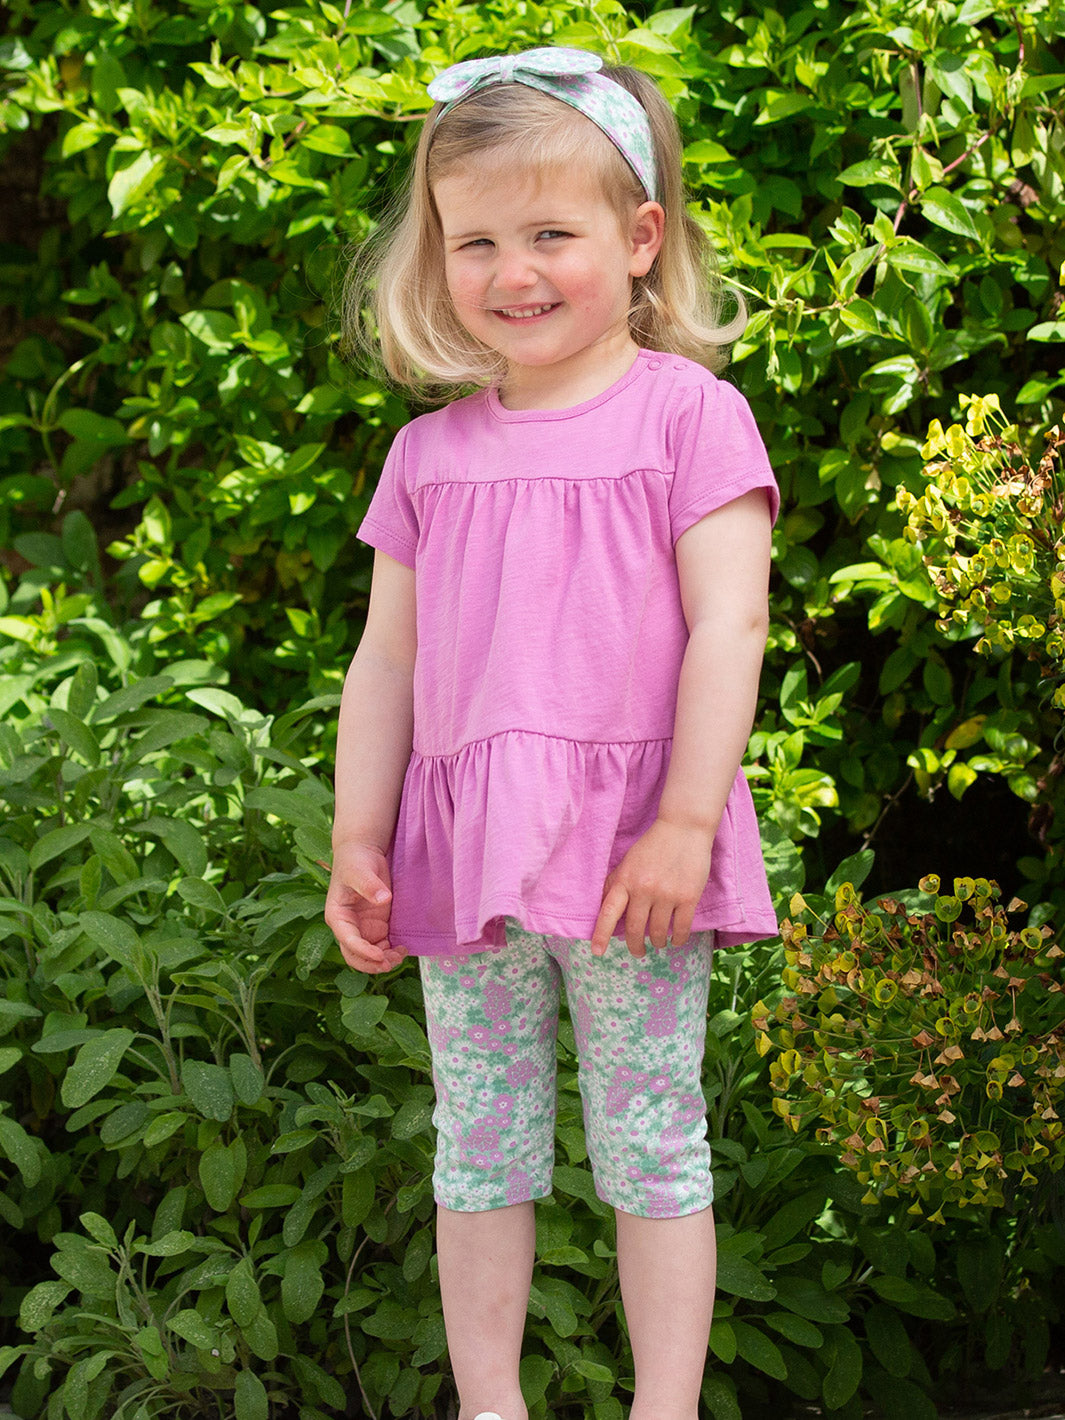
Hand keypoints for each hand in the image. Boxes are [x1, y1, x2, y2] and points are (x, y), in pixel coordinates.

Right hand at [325, 842, 407, 973]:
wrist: (363, 853)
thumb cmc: (356, 861)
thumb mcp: (360, 870)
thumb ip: (369, 885)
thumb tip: (383, 899)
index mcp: (337, 916)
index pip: (348, 940)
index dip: (363, 951)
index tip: (379, 955)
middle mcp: (348, 927)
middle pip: (354, 955)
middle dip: (370, 963)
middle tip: (389, 964)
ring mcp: (362, 928)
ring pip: (369, 955)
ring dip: (382, 961)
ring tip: (400, 957)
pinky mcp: (376, 926)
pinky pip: (382, 947)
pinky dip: (390, 952)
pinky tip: (402, 949)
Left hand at [591, 818, 713, 957]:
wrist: (684, 828)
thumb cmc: (653, 845)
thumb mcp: (628, 861)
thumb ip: (616, 883)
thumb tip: (604, 908)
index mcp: (625, 879)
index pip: (609, 912)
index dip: (601, 934)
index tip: (597, 952)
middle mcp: (643, 889)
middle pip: (635, 929)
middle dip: (635, 946)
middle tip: (638, 952)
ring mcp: (666, 894)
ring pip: (658, 933)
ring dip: (658, 942)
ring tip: (658, 943)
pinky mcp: (688, 897)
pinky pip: (681, 929)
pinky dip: (678, 939)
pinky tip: (676, 940)